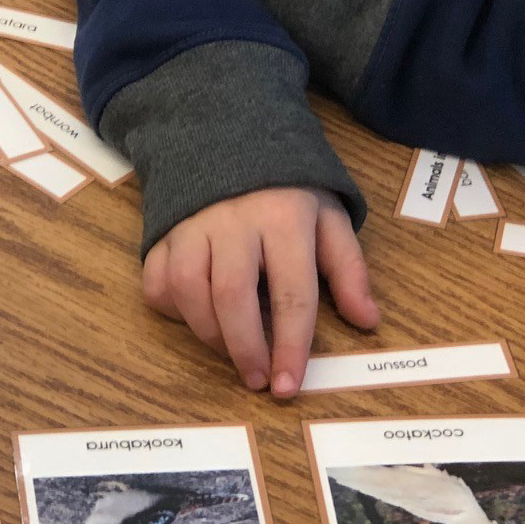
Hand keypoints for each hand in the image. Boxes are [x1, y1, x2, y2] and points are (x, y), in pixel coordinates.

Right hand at [143, 187, 379, 397]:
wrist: (231, 137)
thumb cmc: (287, 189)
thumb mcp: (328, 218)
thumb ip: (348, 269)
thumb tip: (367, 321)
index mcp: (285, 219)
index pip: (292, 293)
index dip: (291, 346)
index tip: (289, 386)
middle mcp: (235, 222)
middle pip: (233, 297)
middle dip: (244, 349)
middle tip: (257, 380)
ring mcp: (192, 225)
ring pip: (189, 291)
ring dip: (208, 335)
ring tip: (231, 353)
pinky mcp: (163, 232)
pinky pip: (157, 281)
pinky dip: (171, 310)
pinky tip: (195, 319)